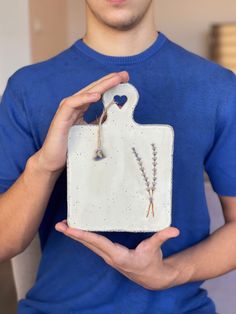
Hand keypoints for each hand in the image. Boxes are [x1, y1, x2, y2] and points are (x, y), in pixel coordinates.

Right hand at [32, 71, 128, 174]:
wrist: (53, 160)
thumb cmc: (70, 146)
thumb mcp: (91, 131)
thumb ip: (101, 121)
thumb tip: (117, 111)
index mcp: (81, 108)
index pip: (97, 92)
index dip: (111, 84)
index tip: (125, 80)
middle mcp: (74, 106)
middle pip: (94, 89)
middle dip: (109, 80)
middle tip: (124, 75)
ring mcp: (66, 110)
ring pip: (85, 93)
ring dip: (101, 86)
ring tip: (115, 80)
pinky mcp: (60, 117)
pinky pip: (72, 104)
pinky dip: (83, 98)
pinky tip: (96, 96)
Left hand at [55, 220, 179, 289]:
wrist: (152, 279)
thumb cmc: (152, 262)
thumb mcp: (156, 249)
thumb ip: (163, 237)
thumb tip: (175, 230)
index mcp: (119, 255)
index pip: (98, 242)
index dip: (84, 235)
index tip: (70, 229)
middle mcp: (110, 257)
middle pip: (88, 244)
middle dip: (73, 234)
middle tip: (60, 225)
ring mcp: (108, 257)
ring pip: (88, 245)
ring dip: (76, 236)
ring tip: (64, 225)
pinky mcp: (108, 255)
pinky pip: (93, 245)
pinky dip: (84, 237)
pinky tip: (78, 231)